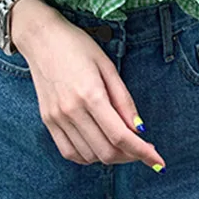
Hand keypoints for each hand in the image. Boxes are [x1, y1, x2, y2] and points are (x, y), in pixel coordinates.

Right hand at [14, 8, 166, 171]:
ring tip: (122, 143)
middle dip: (130, 156)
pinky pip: (69, 152)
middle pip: (106, 152)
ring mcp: (57, 118)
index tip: (158, 161)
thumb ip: (124, 100)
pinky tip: (99, 146)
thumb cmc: (78, 46)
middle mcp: (71, 111)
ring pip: (89, 156)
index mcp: (90, 95)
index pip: (120, 136)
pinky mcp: (47, 121)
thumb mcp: (108, 66)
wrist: (40, 38)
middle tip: (142, 148)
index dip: (142, 152)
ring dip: (110, 156)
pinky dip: (88, 156)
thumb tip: (139, 129)